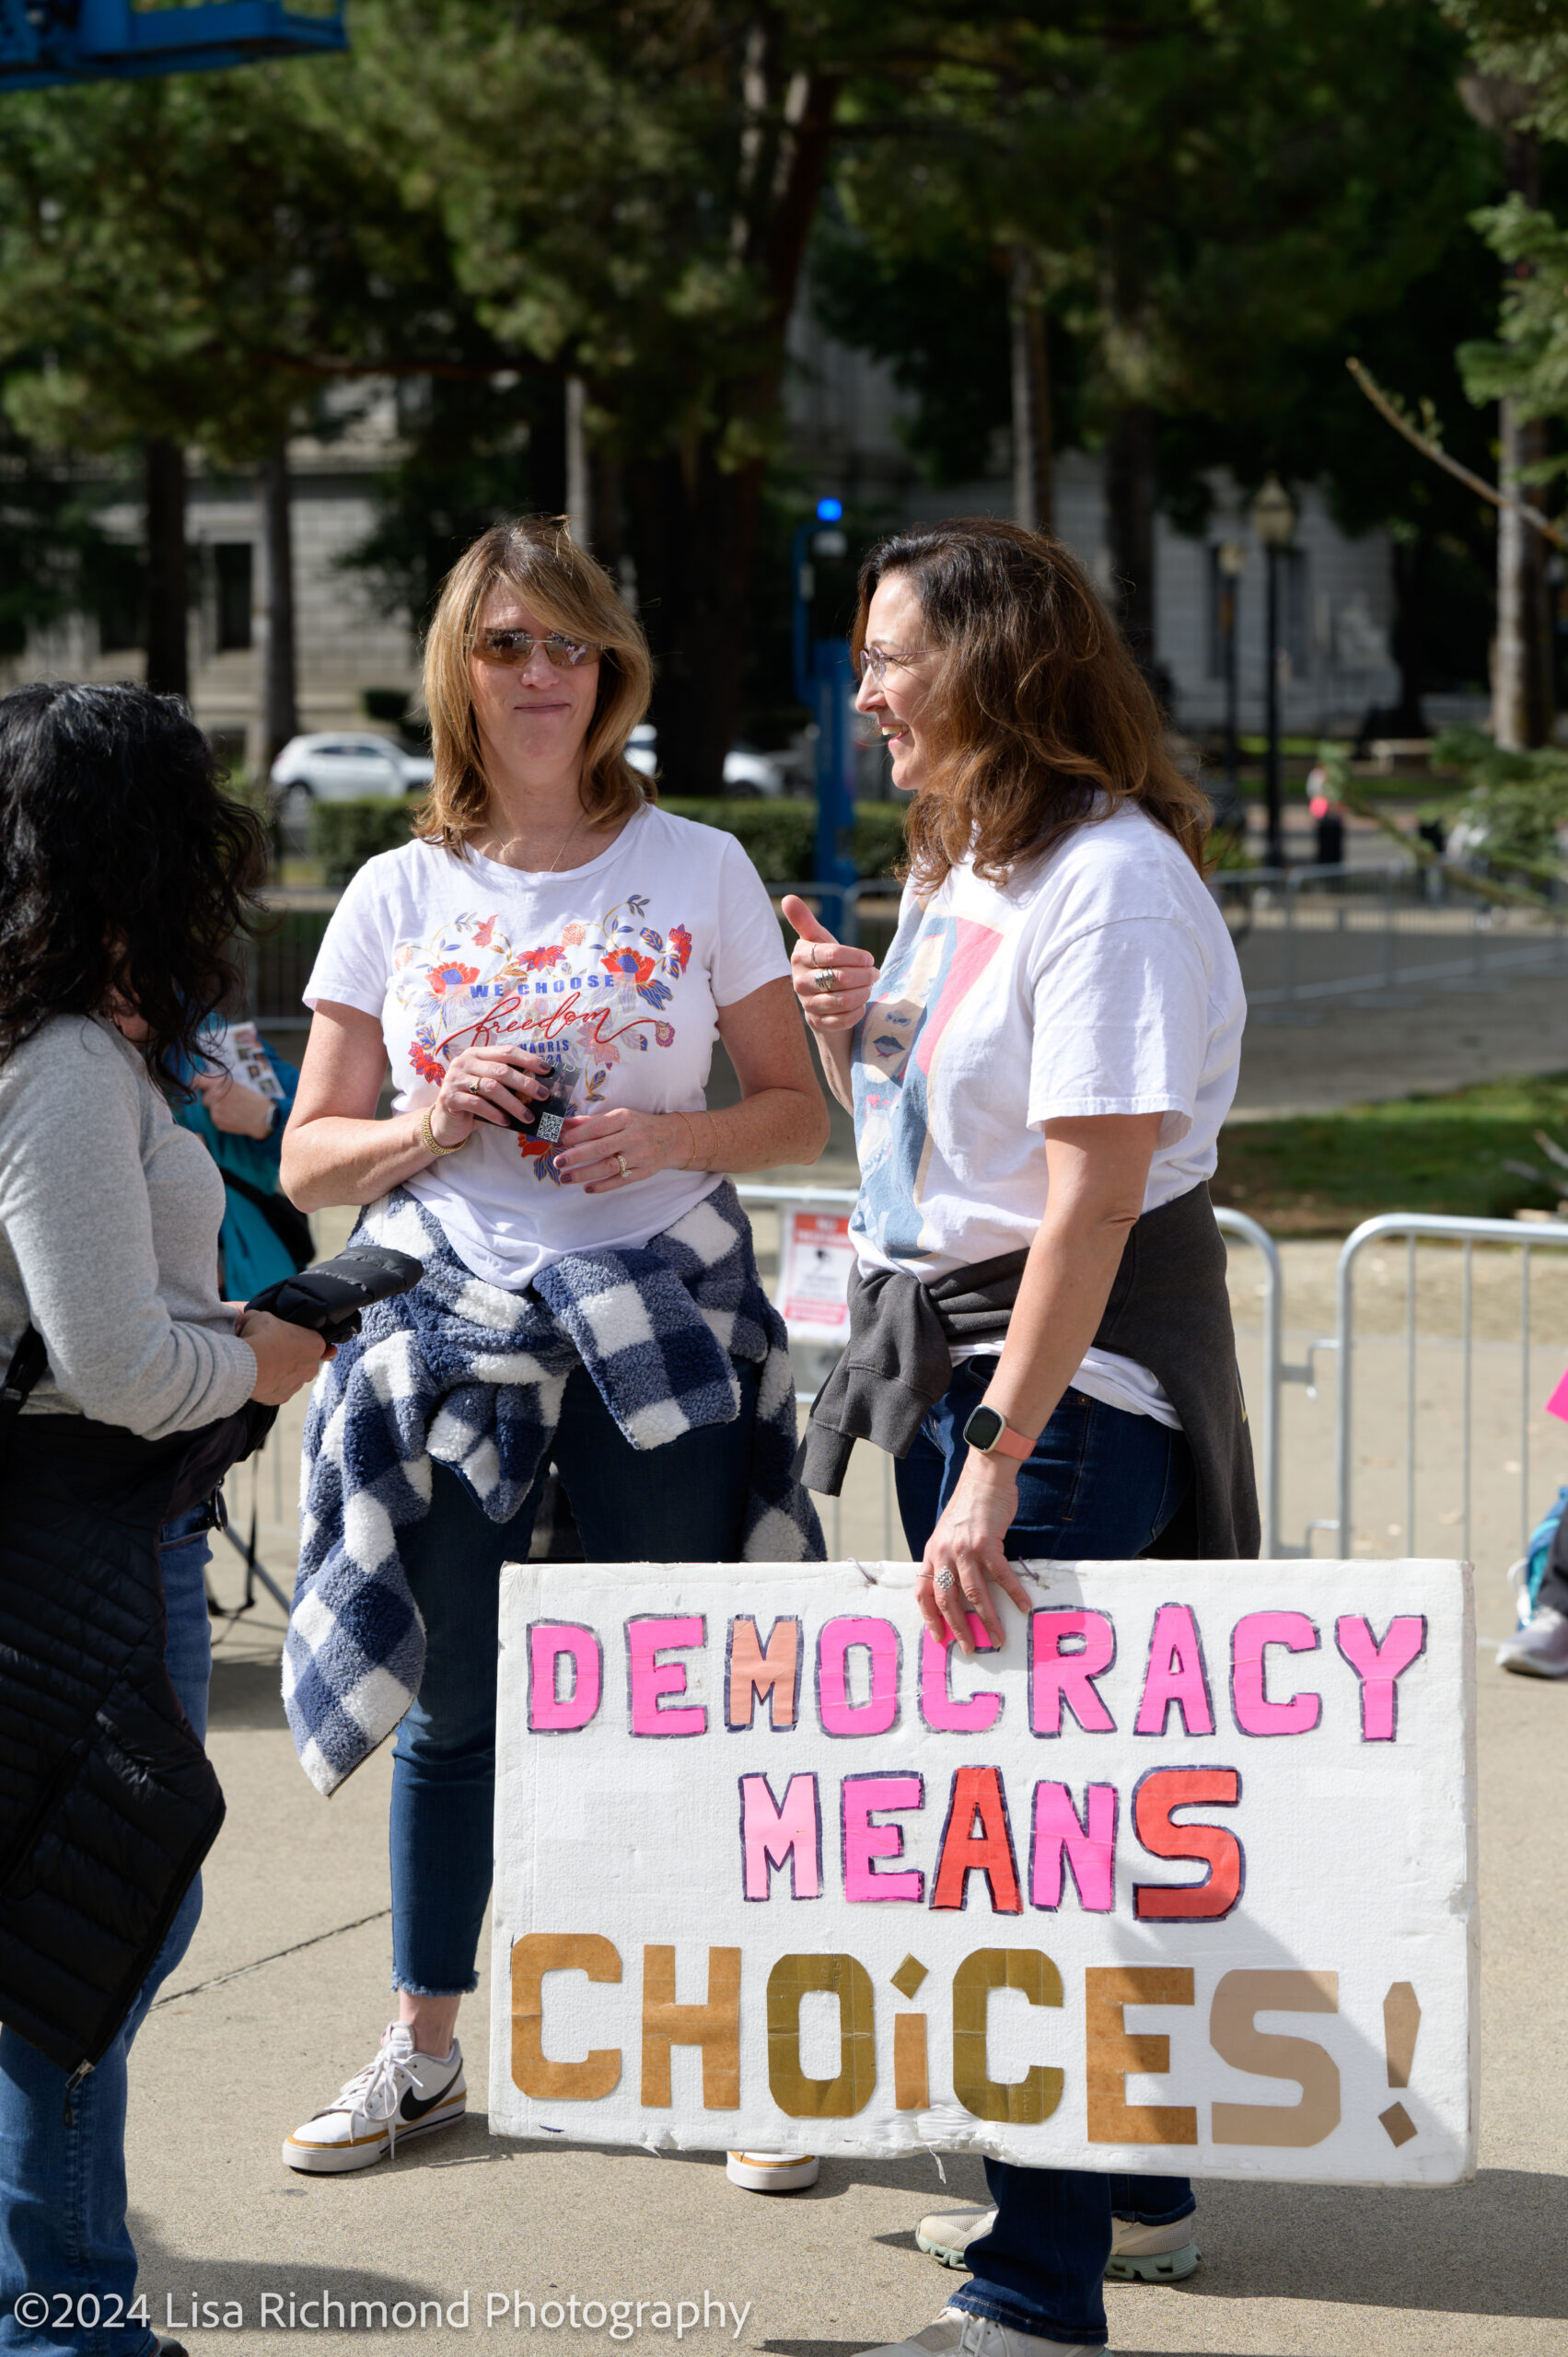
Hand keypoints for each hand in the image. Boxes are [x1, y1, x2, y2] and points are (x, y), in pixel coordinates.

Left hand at [195, 1071, 276, 1139]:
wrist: (263, 1117)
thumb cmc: (252, 1100)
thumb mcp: (237, 1085)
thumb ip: (220, 1083)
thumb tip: (203, 1082)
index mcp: (221, 1083)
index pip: (199, 1081)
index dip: (197, 1084)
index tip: (198, 1087)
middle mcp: (215, 1095)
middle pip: (205, 1098)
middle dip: (213, 1100)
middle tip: (228, 1102)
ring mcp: (215, 1109)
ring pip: (210, 1109)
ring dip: (218, 1110)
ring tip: (234, 1111)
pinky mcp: (217, 1121)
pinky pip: (215, 1119)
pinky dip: (222, 1119)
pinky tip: (234, 1117)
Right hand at [235, 1308, 332, 1405]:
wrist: (246, 1365)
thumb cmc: (260, 1337)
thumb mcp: (262, 1316)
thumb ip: (267, 1319)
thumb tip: (254, 1320)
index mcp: (315, 1344)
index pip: (315, 1340)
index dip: (302, 1339)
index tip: (290, 1339)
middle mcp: (311, 1367)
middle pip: (305, 1361)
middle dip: (292, 1357)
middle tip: (273, 1350)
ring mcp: (297, 1384)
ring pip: (292, 1377)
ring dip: (281, 1372)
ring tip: (262, 1364)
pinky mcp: (282, 1397)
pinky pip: (278, 1389)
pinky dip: (269, 1384)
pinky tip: (258, 1377)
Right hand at [425, 1042, 554, 1148]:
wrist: (445, 1123)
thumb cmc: (474, 1103)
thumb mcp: (492, 1090)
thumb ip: (508, 1084)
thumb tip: (539, 1088)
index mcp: (477, 1054)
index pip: (507, 1051)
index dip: (528, 1059)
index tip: (548, 1070)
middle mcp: (464, 1062)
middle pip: (501, 1070)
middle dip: (526, 1084)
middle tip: (543, 1096)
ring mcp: (455, 1079)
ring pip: (491, 1087)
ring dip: (513, 1103)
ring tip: (528, 1117)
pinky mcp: (449, 1097)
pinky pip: (477, 1104)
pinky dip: (495, 1114)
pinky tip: (507, 1122)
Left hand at [554, 1105, 692, 1191]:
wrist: (672, 1138)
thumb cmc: (638, 1125)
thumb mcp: (618, 1117)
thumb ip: (591, 1122)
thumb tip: (563, 1124)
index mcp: (625, 1118)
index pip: (596, 1128)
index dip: (576, 1136)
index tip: (558, 1141)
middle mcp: (633, 1137)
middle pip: (601, 1148)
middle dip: (577, 1156)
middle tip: (558, 1162)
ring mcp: (640, 1156)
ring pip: (609, 1167)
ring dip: (585, 1174)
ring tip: (565, 1178)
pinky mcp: (644, 1172)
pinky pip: (622, 1181)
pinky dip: (604, 1186)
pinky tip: (587, 1188)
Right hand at [782, 896, 879, 1035]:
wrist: (820, 995)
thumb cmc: (824, 961)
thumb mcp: (818, 939)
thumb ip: (804, 920)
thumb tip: (788, 898)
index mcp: (800, 956)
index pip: (833, 954)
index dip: (857, 957)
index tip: (868, 958)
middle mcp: (800, 981)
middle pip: (841, 978)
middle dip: (865, 976)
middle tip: (874, 973)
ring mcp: (807, 1004)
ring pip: (845, 1000)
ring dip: (864, 993)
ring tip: (868, 986)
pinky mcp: (817, 1022)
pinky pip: (844, 1019)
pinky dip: (858, 1011)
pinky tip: (860, 1003)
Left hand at [918, 1451, 1031, 1653]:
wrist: (985, 1477)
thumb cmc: (970, 1506)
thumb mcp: (949, 1533)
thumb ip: (949, 1558)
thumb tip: (959, 1588)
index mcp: (932, 1552)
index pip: (923, 1592)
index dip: (930, 1618)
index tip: (939, 1638)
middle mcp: (943, 1553)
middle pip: (947, 1600)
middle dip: (959, 1629)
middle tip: (969, 1649)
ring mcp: (964, 1548)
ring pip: (974, 1594)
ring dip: (988, 1620)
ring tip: (998, 1638)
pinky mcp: (986, 1543)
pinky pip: (1001, 1575)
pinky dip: (1013, 1593)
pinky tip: (1024, 1605)